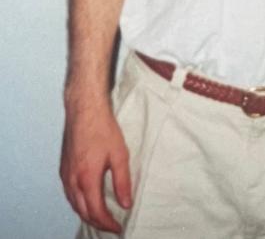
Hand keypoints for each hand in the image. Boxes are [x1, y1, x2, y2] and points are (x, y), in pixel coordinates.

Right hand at [60, 102, 130, 233]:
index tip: (118, 228)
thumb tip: (126, 203)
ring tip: (101, 218)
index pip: (96, 211)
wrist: (84, 111)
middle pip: (82, 212)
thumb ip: (122, 182)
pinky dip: (79, 203)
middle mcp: (72, 180)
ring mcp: (65, 175)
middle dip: (97, 222)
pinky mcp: (63, 168)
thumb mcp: (120, 155)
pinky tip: (87, 201)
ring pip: (74, 204)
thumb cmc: (103, 129)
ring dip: (87, 214)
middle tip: (111, 227)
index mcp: (87, 179)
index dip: (107, 223)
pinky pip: (69, 194)